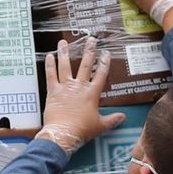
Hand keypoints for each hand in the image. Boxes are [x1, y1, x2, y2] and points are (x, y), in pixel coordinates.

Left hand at [36, 38, 125, 156]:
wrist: (63, 134)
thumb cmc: (82, 130)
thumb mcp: (101, 126)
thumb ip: (112, 119)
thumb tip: (123, 116)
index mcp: (92, 93)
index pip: (101, 74)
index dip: (104, 62)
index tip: (106, 52)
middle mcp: (79, 86)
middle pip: (85, 65)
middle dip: (89, 51)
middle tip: (91, 39)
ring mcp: (65, 87)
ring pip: (65, 66)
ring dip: (64, 53)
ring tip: (63, 41)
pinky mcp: (52, 91)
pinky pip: (50, 75)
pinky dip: (49, 65)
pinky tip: (49, 55)